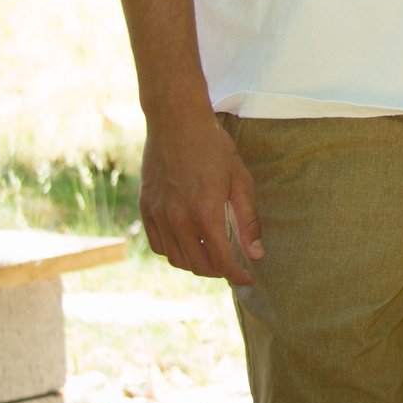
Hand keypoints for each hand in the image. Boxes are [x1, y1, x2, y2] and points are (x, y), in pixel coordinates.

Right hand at [138, 109, 262, 284]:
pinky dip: (173, 252)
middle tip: (232, 267)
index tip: (247, 279)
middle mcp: (178, 219)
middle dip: (217, 272)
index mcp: (205, 213)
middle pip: (197, 264)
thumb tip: (257, 253)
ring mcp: (158, 215)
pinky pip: (158, 244)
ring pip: (175, 258)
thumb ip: (248, 220)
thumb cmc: (214, 148)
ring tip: (212, 258)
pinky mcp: (146, 208)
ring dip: (195, 264)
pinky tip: (187, 245)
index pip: (221, 260)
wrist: (176, 123)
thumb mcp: (240, 180)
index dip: (236, 274)